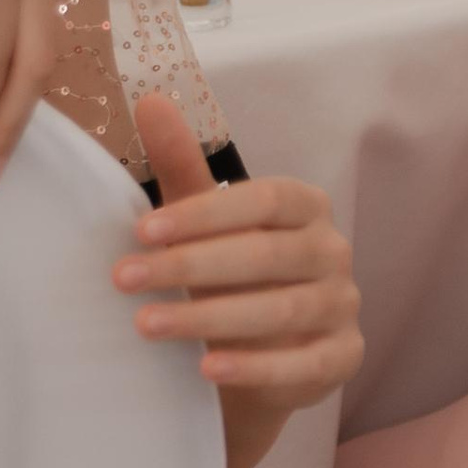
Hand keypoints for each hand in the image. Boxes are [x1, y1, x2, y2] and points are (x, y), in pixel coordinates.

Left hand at [115, 98, 360, 467]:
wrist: (258, 356)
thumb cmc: (226, 274)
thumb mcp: (201, 220)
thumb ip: (181, 164)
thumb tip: (148, 98)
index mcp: (305, 206)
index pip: (263, 199)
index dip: (204, 214)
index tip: (140, 230)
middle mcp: (333, 251)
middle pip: (267, 254)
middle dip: (189, 266)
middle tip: (124, 279)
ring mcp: (343, 307)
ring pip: (281, 310)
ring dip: (208, 318)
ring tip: (145, 324)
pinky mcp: (343, 358)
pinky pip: (303, 365)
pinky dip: (255, 368)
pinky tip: (206, 370)